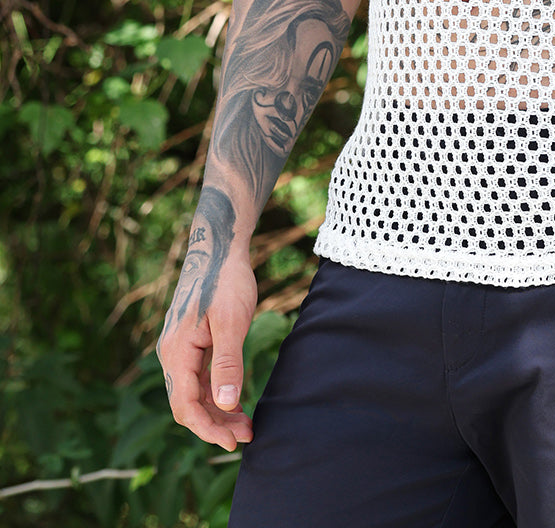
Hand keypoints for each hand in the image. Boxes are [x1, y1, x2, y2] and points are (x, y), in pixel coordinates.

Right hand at [157, 249, 257, 449]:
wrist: (218, 248)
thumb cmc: (227, 280)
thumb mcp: (232, 321)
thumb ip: (228, 363)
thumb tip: (225, 405)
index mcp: (177, 351)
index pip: (186, 405)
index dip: (208, 429)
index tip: (234, 443)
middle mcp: (171, 354)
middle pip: (188, 404)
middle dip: (215, 424)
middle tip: (247, 436)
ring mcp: (179, 349)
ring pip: (193, 393)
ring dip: (217, 411)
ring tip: (246, 424)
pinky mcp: (190, 343)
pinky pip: (198, 378)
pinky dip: (215, 393)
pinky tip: (235, 402)